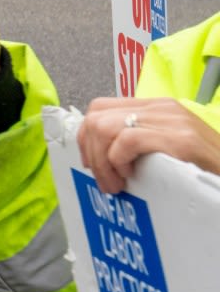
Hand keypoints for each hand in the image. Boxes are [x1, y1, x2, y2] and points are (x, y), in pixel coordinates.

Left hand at [76, 97, 219, 194]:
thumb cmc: (203, 169)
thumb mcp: (165, 149)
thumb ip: (138, 143)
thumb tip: (98, 154)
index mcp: (156, 108)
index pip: (100, 107)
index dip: (87, 137)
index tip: (91, 163)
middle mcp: (161, 108)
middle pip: (96, 117)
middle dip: (91, 152)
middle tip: (104, 180)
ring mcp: (171, 120)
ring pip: (104, 127)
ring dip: (102, 162)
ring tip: (116, 184)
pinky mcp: (181, 139)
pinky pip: (127, 141)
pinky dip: (119, 161)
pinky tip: (130, 176)